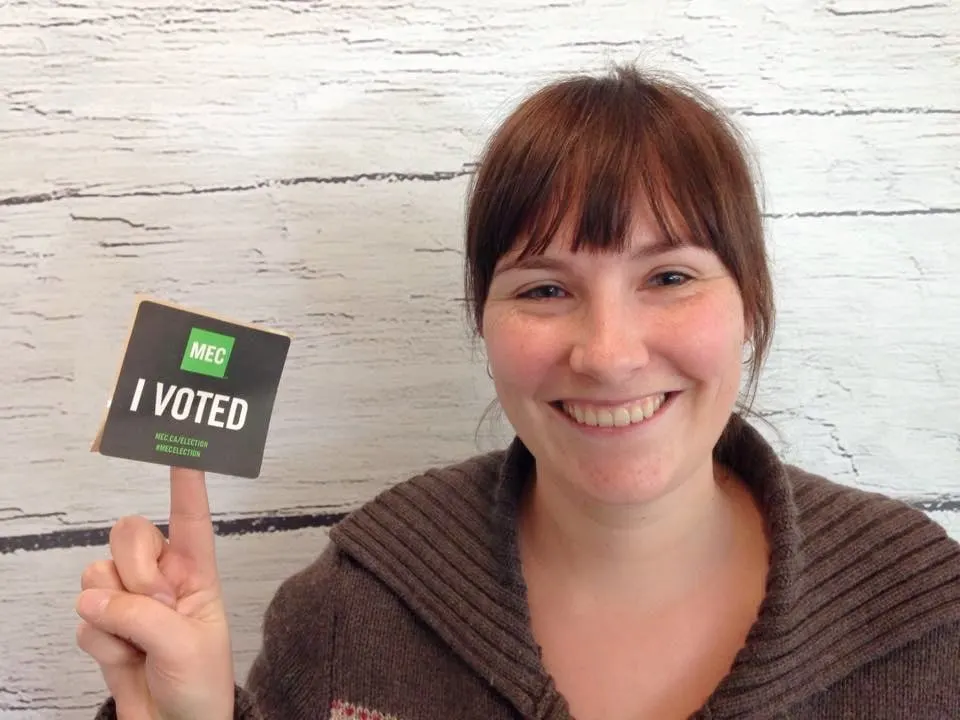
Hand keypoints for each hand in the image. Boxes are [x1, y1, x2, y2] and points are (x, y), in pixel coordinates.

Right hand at [76, 467, 234, 719]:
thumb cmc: (199, 685)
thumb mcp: (184, 644)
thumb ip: (141, 615)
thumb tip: (93, 599)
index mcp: (197, 572)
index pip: (191, 519)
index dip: (186, 485)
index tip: (183, 450)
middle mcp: (162, 577)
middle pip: (129, 535)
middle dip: (134, 570)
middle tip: (154, 606)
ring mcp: (129, 600)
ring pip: (97, 575)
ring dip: (114, 614)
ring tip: (140, 643)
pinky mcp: (103, 625)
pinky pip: (83, 616)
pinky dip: (100, 643)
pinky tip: (124, 659)